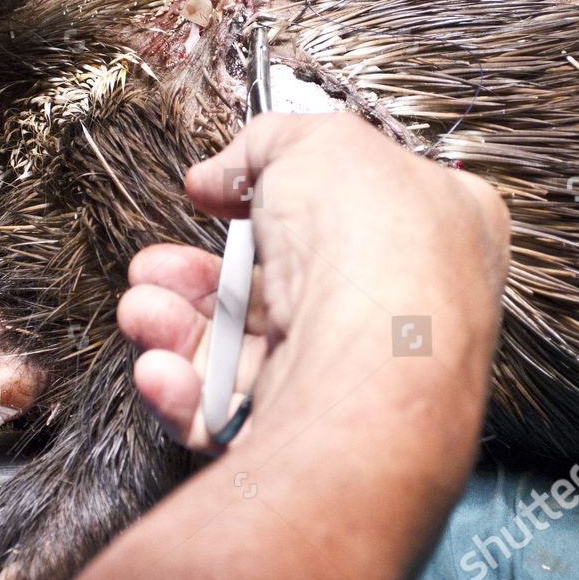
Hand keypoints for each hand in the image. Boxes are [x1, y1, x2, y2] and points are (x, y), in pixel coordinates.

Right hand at [0, 116, 506, 579]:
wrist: (371, 362)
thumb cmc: (373, 247)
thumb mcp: (322, 141)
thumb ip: (265, 143)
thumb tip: (221, 172)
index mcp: (435, 234)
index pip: (351, 213)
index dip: (276, 198)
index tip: (217, 194)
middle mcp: (399, 314)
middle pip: (275, 289)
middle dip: (194, 277)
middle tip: (155, 267)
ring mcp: (353, 382)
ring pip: (243, 355)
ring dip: (176, 330)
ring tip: (143, 311)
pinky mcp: (310, 438)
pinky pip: (234, 415)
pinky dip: (186, 392)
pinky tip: (160, 368)